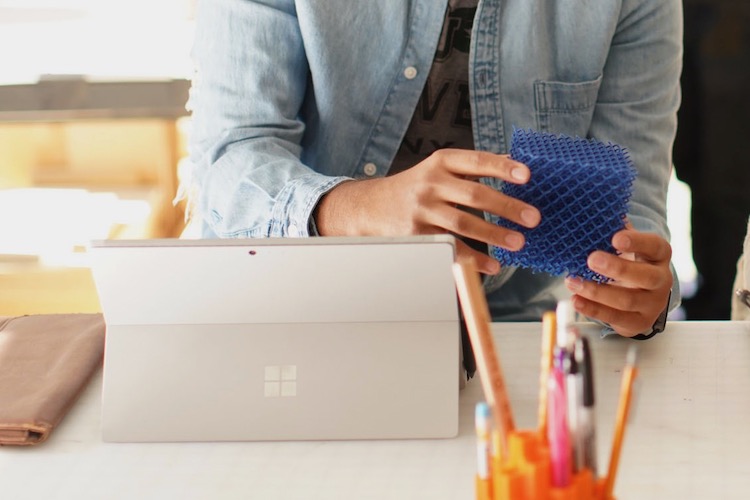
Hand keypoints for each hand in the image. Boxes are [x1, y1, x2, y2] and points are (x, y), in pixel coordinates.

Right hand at [313, 149, 540, 273]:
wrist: (371, 206)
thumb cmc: (415, 187)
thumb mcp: (439, 168)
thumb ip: (472, 167)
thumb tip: (514, 161)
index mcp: (441, 162)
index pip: (476, 161)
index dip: (503, 167)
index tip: (527, 176)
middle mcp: (431, 183)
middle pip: (475, 195)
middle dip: (507, 207)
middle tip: (533, 217)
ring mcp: (422, 210)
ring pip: (464, 224)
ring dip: (494, 235)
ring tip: (518, 243)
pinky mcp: (417, 234)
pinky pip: (450, 247)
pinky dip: (474, 258)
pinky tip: (492, 264)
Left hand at [564, 226, 672, 336]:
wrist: (641, 298)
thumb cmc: (629, 264)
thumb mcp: (626, 247)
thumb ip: (614, 232)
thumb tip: (592, 213)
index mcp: (659, 256)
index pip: (655, 247)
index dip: (637, 242)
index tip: (615, 238)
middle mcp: (661, 281)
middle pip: (645, 277)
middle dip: (617, 268)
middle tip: (591, 259)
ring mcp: (652, 304)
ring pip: (627, 300)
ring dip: (597, 291)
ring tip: (573, 281)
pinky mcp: (638, 323)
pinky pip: (615, 318)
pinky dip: (593, 310)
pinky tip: (576, 300)